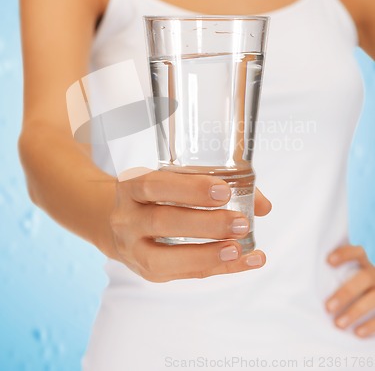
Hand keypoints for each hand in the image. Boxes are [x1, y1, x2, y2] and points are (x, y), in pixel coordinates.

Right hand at [110, 167, 271, 281]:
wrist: (117, 224)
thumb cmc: (155, 197)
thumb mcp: (172, 181)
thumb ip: (213, 185)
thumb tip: (263, 206)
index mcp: (131, 187)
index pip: (156, 186)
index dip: (190, 189)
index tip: (224, 191)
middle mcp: (127, 219)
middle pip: (162, 222)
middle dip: (205, 224)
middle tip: (240, 222)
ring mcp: (134, 249)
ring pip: (164, 258)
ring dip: (206, 254)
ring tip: (239, 248)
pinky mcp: (148, 272)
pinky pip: (184, 274)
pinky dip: (219, 269)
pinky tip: (247, 262)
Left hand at [325, 245, 374, 337]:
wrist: (369, 297)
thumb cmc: (348, 284)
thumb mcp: (345, 275)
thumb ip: (331, 274)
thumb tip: (299, 277)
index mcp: (363, 262)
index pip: (357, 252)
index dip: (345, 255)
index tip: (329, 261)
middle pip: (364, 278)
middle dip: (346, 293)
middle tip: (328, 308)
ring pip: (374, 299)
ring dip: (356, 312)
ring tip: (339, 324)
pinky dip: (371, 326)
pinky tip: (358, 333)